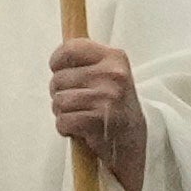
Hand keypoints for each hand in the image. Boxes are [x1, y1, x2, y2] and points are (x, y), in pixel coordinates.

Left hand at [48, 33, 150, 190]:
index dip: (57, 62)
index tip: (60, 70)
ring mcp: (108, 97)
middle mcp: (113, 75)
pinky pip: (63, 121)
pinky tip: (82, 129)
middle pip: (58, 79)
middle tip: (80, 102)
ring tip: (82, 115)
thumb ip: (84, 61)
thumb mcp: (107, 74)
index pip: (70, 49)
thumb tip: (59, 51)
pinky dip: (66, 128)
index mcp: (115, 58)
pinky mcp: (99, 120)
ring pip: (58, 101)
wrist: (133, 140)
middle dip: (60, 93)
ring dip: (63, 112)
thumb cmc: (112, 104)